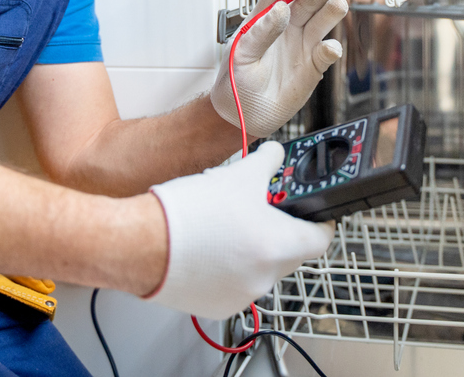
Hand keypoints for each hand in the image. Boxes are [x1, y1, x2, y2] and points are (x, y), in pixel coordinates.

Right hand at [145, 142, 333, 318]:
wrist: (142, 242)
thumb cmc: (187, 214)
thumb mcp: (237, 175)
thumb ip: (267, 163)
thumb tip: (275, 156)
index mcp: (279, 246)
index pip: (321, 239)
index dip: (320, 221)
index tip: (314, 211)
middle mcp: (265, 278)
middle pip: (290, 253)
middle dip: (279, 230)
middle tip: (261, 210)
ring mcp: (242, 296)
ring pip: (260, 268)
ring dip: (251, 249)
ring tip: (225, 225)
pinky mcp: (218, 307)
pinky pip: (235, 284)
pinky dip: (229, 268)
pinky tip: (208, 247)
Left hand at [210, 0, 347, 138]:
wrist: (243, 116)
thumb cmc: (235, 82)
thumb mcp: (241, 54)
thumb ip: (261, 32)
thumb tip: (280, 10)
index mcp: (265, 18)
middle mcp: (287, 27)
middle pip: (308, 1)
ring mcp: (302, 45)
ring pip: (322, 21)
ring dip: (332, 11)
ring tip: (338, 5)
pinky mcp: (314, 66)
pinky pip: (327, 53)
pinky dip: (331, 49)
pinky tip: (330, 48)